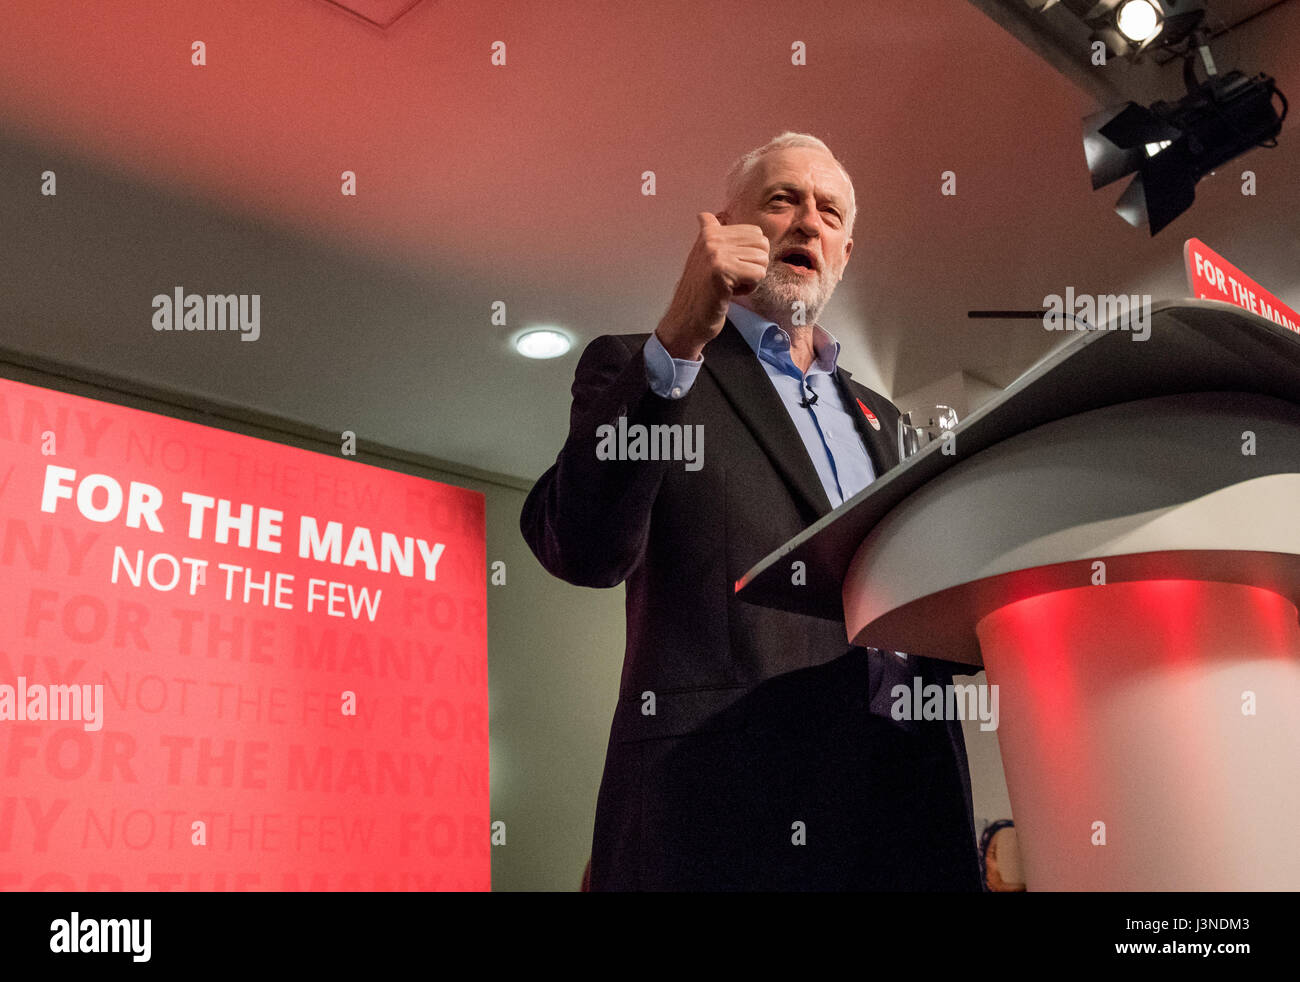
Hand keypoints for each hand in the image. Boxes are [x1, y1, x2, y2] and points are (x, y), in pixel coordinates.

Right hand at [655, 212, 768, 359]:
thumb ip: (708, 235)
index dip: (749, 255)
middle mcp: (712, 238)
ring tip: (730, 286)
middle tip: (733, 279)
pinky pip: (758, 275)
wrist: (686, 320)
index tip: (730, 269)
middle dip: (755, 265)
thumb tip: (703, 215)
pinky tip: (731, 293)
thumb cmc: (699, 292)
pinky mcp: (722, 270)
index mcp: (709, 232)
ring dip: (751, 279)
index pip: (755, 233)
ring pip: (762, 260)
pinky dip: (749, 289)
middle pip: (762, 244)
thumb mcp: (700, 257)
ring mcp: (716, 253)